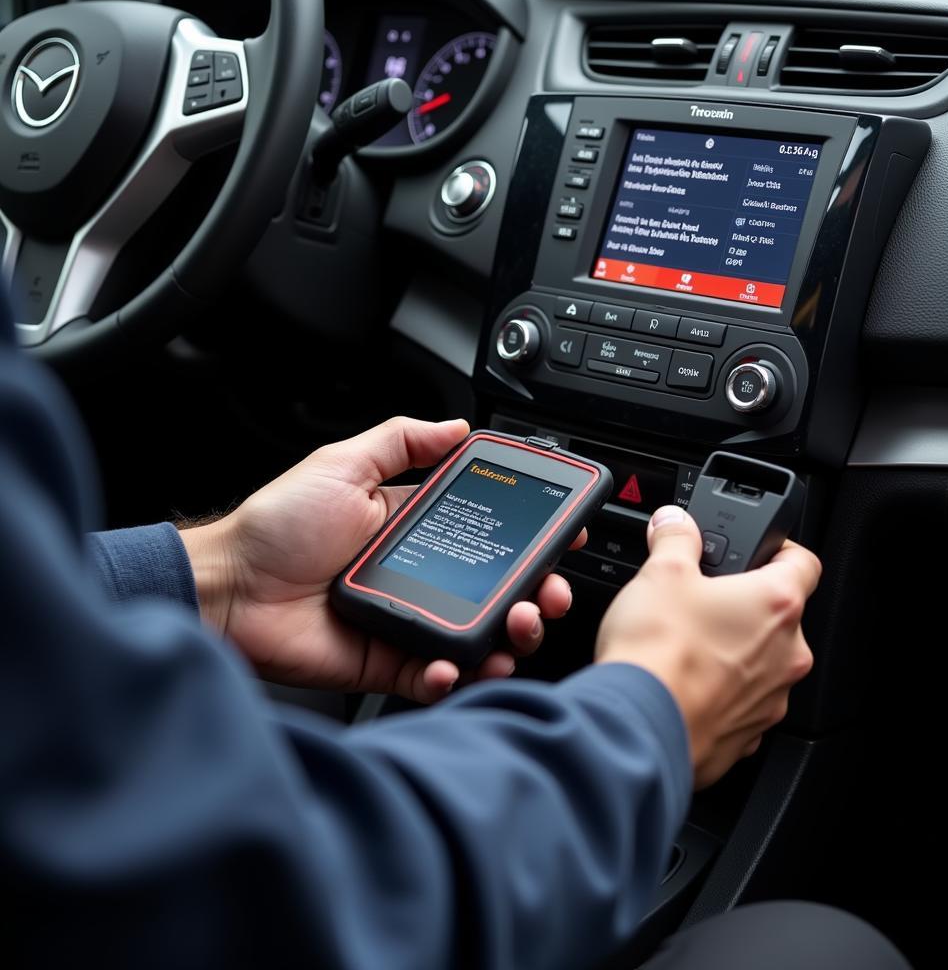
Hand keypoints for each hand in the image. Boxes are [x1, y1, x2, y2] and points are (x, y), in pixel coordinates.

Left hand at [180, 417, 581, 702]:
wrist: (231, 590)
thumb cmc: (277, 525)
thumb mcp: (342, 465)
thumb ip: (400, 440)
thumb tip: (457, 426)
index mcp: (415, 528)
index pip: (489, 533)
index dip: (529, 538)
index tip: (561, 535)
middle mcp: (421, 576)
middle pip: (498, 590)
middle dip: (537, 593)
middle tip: (549, 592)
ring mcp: (409, 620)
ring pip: (480, 636)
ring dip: (512, 636)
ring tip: (517, 627)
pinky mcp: (390, 662)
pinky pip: (437, 676)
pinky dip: (457, 677)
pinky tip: (459, 665)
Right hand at [595, 505, 819, 788]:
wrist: (640, 725)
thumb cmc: (659, 652)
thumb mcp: (661, 572)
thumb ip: (676, 538)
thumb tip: (675, 522)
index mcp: (776, 604)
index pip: (804, 562)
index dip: (780, 550)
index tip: (757, 550)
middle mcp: (786, 654)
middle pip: (778, 615)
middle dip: (742, 605)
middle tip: (701, 599)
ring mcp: (770, 698)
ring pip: (760, 661)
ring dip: (731, 649)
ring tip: (684, 644)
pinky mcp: (746, 734)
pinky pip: (740, 701)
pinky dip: (718, 690)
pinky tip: (682, 681)